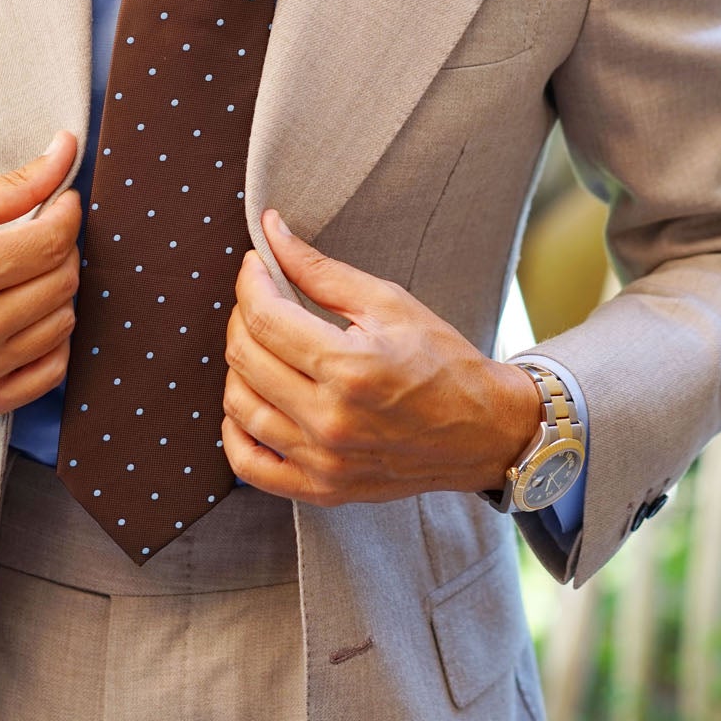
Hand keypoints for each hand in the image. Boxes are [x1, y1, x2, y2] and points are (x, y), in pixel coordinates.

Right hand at [0, 129, 81, 422]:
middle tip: (37, 238)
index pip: (52, 242)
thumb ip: (10, 186)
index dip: (67, 215)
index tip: (61, 204)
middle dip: (60, 251)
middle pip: (63, 282)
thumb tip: (67, 150)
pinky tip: (28, 320)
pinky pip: (51, 372)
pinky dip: (52, 342)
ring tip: (25, 278)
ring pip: (63, 324)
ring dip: (56, 294)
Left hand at [221, 207, 539, 504]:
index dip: (251, 281)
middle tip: (262, 296)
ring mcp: (324, 461)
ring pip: (239, 407)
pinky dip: (234, 432)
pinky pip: (249, 466)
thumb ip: (322, 270)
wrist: (485, 432)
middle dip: (243, 314)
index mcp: (350, 368)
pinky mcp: (323, 489)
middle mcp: (331, 420)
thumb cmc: (443, 362)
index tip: (257, 263)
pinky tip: (249, 402)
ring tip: (262, 345)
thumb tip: (272, 231)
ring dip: (238, 367)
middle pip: (245, 359)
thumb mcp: (389, 303)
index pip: (265, 318)